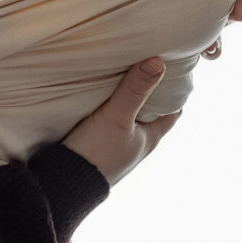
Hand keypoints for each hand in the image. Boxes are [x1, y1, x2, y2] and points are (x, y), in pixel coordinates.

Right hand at [62, 58, 179, 185]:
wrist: (66, 182)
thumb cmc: (97, 152)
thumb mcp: (117, 116)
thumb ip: (135, 90)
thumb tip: (158, 61)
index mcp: (150, 137)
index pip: (172, 110)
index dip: (175, 90)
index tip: (171, 67)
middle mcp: (137, 141)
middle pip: (150, 109)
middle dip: (149, 87)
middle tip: (144, 60)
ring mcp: (118, 143)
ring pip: (129, 113)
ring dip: (128, 95)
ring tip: (123, 68)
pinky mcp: (99, 143)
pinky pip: (110, 118)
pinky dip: (110, 103)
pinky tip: (100, 91)